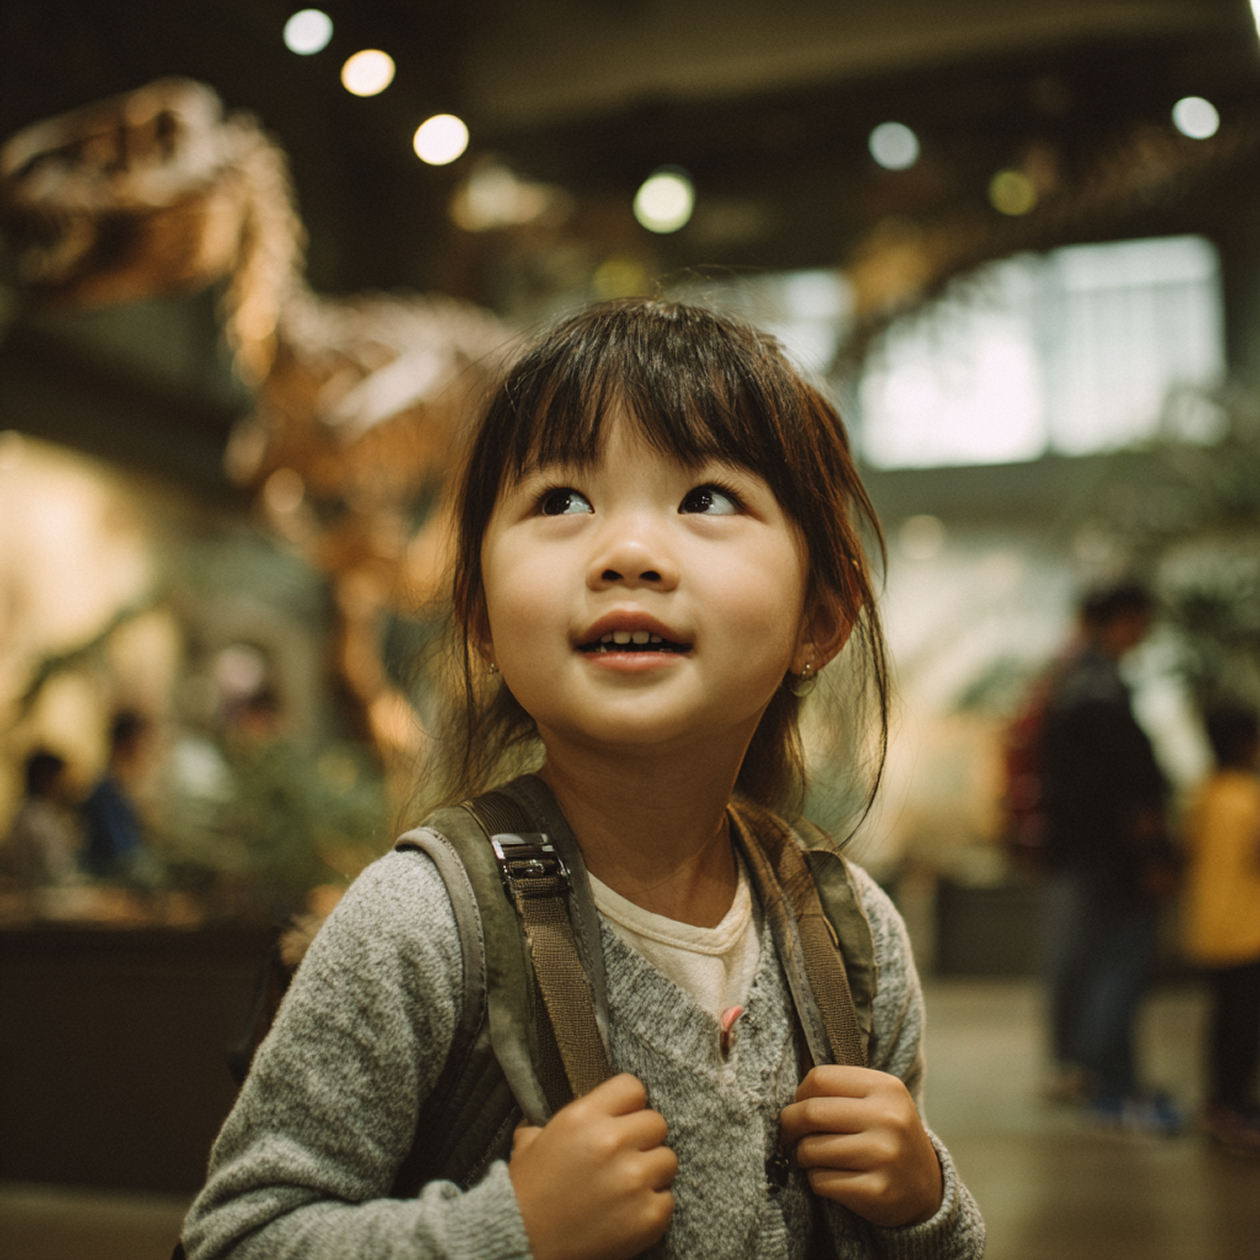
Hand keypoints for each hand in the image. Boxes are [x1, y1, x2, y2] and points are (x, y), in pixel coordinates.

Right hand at [509, 1073, 676, 1259]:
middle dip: (643, 1140)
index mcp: (585, 1117)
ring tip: (628, 1188)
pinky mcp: (648, 1216)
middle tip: (626, 1158)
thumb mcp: (531, 1143)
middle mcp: (611, 1142)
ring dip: (652, 1173)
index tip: (623, 1120)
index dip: (629, 1105)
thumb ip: (555, 1122)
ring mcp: (633, 1179)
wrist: (522, 1245)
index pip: (632, 1087)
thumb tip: (564, 1119)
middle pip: (657, 1122)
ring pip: (668, 1160)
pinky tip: (629, 1213)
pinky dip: (653, 1208)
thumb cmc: (526, 1195)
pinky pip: (668, 1199)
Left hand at [779, 1065, 942, 1228]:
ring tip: (814, 1157)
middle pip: (811, 1112)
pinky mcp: (876, 1191)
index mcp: (885, 1087)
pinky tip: (833, 1177)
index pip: (819, 1078)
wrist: (926, 1188)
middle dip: (790, 1125)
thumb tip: (788, 1094)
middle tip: (789, 1135)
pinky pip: (820, 1181)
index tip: (799, 1106)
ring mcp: (884, 1156)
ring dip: (802, 1156)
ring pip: (811, 1150)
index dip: (800, 1094)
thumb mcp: (876, 1101)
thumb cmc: (887, 1136)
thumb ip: (839, 1090)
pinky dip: (816, 1180)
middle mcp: (888, 1118)